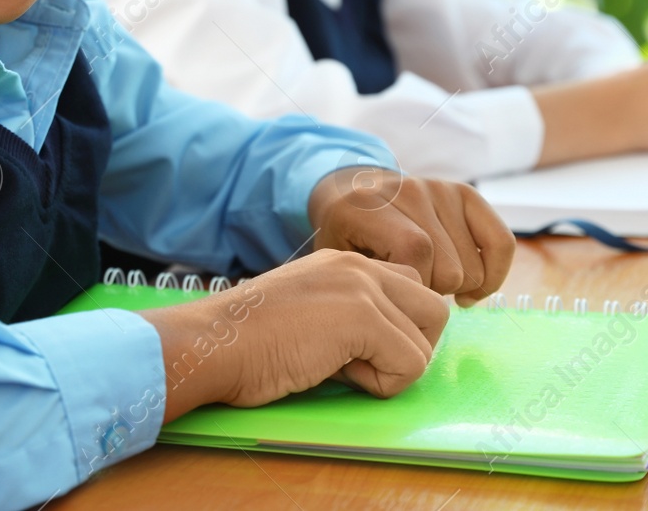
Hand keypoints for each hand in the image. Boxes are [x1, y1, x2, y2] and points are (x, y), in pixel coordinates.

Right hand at [140, 250, 447, 419]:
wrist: (214, 342)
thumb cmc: (249, 342)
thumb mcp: (309, 313)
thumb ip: (350, 314)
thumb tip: (392, 346)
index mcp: (346, 262)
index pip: (410, 289)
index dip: (396, 329)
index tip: (356, 351)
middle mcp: (360, 266)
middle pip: (434, 309)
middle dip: (409, 347)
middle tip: (361, 363)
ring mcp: (363, 288)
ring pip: (425, 342)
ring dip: (391, 368)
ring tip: (341, 367)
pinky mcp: (362, 317)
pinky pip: (410, 364)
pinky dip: (380, 384)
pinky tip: (335, 373)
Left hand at [306, 167, 514, 305]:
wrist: (351, 195)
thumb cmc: (345, 242)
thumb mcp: (337, 266)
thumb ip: (362, 290)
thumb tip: (399, 329)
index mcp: (368, 205)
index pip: (416, 251)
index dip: (415, 288)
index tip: (398, 298)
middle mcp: (408, 189)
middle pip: (449, 267)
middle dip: (431, 295)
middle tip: (409, 291)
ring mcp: (439, 188)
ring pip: (472, 266)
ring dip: (455, 288)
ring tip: (429, 283)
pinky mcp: (465, 193)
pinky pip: (501, 242)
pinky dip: (493, 275)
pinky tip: (468, 290)